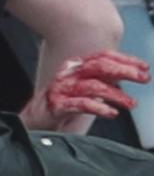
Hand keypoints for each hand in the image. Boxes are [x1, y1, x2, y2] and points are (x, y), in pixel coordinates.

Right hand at [19, 50, 149, 130]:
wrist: (34, 119)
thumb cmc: (60, 102)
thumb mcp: (82, 87)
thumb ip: (100, 80)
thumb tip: (124, 75)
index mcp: (75, 67)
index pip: (101, 57)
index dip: (124, 59)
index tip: (143, 66)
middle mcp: (68, 74)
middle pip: (98, 66)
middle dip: (124, 70)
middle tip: (143, 77)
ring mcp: (61, 89)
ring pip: (92, 86)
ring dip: (115, 94)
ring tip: (130, 103)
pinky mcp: (57, 105)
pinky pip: (80, 103)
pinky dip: (98, 108)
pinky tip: (111, 113)